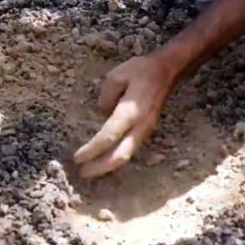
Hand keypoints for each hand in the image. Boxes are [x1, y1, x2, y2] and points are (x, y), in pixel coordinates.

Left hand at [74, 55, 175, 177]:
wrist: (167, 72)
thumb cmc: (141, 71)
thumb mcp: (117, 75)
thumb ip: (106, 97)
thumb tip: (101, 115)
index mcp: (131, 111)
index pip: (109, 136)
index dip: (92, 150)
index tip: (77, 157)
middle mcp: (140, 125)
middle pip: (121, 154)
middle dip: (101, 167)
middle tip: (83, 173)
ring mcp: (146, 130)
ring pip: (127, 155)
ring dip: (109, 166)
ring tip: (91, 171)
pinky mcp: (146, 131)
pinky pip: (130, 150)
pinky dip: (116, 158)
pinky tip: (105, 161)